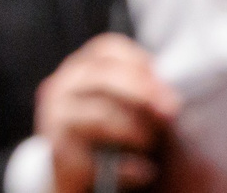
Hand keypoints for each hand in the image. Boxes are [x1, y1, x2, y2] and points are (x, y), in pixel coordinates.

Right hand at [33, 33, 177, 192]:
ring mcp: (56, 118)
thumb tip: (170, 96)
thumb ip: (141, 92)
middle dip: (142, 92)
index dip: (139, 62)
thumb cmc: (109, 137)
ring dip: (135, 131)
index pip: (108, 48)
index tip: (163, 82)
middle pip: (103, 76)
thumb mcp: (123, 107)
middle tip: (170, 111)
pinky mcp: (59, 152)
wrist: (78, 178)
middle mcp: (63, 87)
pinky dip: (128, 166)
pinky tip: (144, 171)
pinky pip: (98, 157)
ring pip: (101, 116)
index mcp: (81, 68)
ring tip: (151, 144)